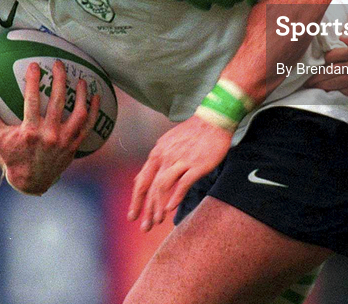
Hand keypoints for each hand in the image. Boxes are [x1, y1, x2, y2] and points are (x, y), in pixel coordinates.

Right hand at [0, 60, 100, 194]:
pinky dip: (94, 111)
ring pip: (78, 112)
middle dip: (60, 79)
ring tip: (81, 79)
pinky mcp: (74, 145)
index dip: (34, 80)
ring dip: (81, 94)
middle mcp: (49, 134)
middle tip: (59, 64)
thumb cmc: (12, 157)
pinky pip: (88, 125)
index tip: (35, 65)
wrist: (31, 181)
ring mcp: (64, 140)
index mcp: (29, 131)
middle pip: (58, 101)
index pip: (32, 100)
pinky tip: (97, 97)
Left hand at [127, 115, 232, 230]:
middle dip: (146, 210)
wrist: (213, 120)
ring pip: (163, 187)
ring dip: (158, 207)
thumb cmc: (193, 132)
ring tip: (158, 221)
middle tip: (145, 227)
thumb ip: (156, 160)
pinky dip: (175, 197)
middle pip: (151, 187)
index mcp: (157, 153)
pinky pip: (182, 183)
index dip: (136, 200)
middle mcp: (166, 157)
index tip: (133, 216)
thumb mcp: (168, 142)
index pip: (142, 181)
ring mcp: (181, 161)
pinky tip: (171, 209)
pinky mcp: (196, 165)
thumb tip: (141, 176)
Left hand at [304, 60, 347, 107]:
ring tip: (309, 86)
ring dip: (321, 85)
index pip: (334, 56)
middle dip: (316, 76)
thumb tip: (340, 39)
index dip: (322, 61)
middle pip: (331, 71)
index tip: (310, 63)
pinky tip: (326, 93)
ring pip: (335, 83)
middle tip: (304, 79)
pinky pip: (345, 93)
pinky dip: (335, 92)